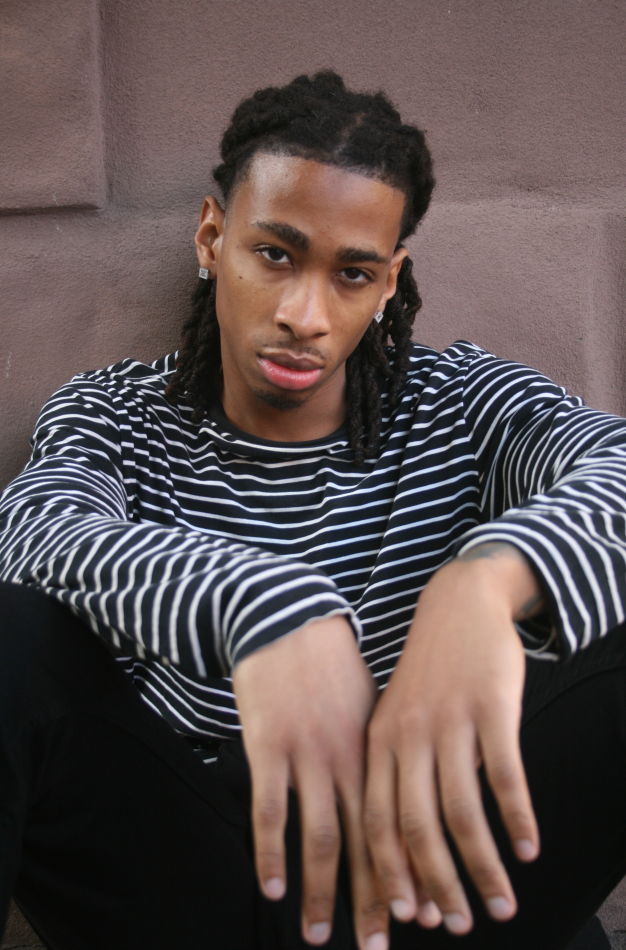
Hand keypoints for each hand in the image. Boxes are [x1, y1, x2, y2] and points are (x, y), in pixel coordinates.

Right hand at [233, 616, 385, 948]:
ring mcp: (309, 754)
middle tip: (381, 947)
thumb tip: (408, 795)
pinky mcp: (270, 747)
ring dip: (326, 892)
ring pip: (324, 835)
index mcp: (381, 750)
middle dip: (377, 899)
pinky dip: (272, 851)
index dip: (412, 875)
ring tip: (323, 936)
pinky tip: (274, 887)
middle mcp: (351, 759)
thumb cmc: (333, 668)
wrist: (290, 619)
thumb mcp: (374, 706)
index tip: (421, 917)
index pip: (403, 825)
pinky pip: (271, 809)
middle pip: (370, 842)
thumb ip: (386, 754)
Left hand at [364, 546, 540, 935]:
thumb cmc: (428, 674)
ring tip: (501, 904)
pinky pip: (504, 775)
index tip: (410, 918)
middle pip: (417, 826)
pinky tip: (528, 849)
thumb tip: (413, 848)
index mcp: (378, 743)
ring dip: (483, 866)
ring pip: (462, 811)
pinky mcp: (491, 707)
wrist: (457, 605)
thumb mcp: (397, 718)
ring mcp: (450, 721)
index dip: (393, 875)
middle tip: (460, 926)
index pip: (378, 823)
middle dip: (437, 884)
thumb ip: (400, 774)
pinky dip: (517, 818)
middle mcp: (408, 736)